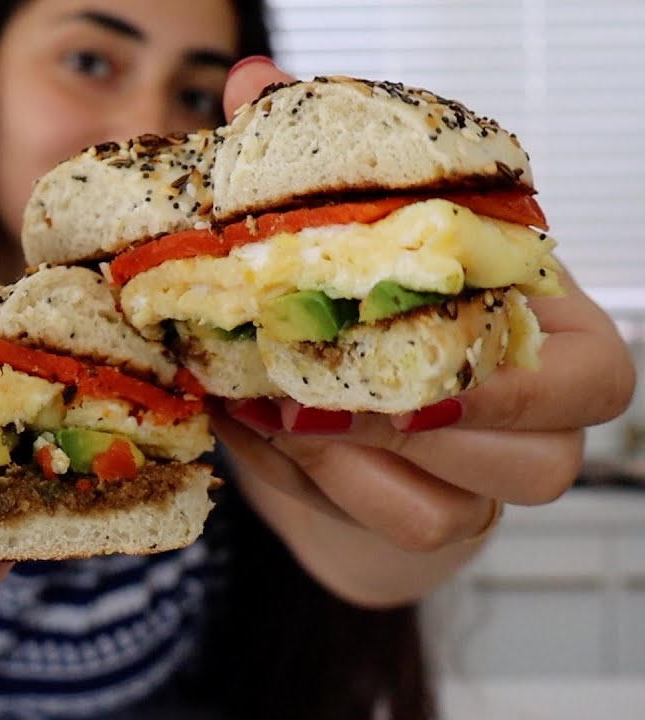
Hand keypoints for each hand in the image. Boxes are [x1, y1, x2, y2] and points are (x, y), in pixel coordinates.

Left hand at [211, 59, 635, 603]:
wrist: (354, 391)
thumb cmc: (382, 293)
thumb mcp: (363, 224)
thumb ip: (322, 158)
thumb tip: (254, 82)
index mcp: (558, 333)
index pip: (592, 377)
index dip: (503, 382)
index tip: (400, 362)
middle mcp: (544, 421)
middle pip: (528, 459)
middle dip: (396, 423)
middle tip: (294, 382)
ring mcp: (490, 483)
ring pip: (449, 510)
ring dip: (342, 461)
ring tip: (262, 402)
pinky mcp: (435, 525)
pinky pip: (393, 529)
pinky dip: (315, 488)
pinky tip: (263, 433)